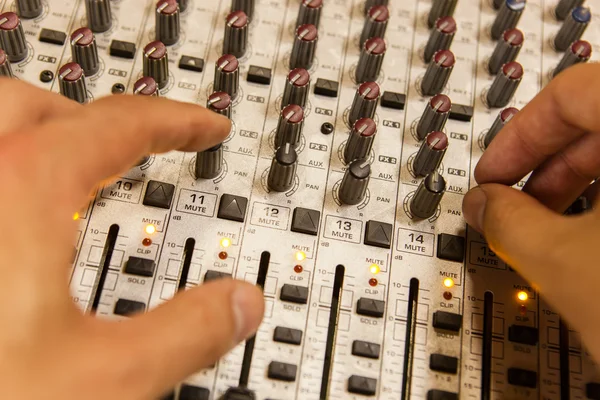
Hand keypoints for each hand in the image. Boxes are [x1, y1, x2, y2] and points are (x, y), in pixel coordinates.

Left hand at [0, 79, 263, 399]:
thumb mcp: (103, 382)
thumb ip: (187, 333)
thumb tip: (240, 304)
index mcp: (15, 194)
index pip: (118, 127)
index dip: (175, 123)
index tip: (203, 127)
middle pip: (32, 106)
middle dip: (91, 120)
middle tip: (131, 146)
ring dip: (30, 140)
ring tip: (64, 174)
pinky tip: (6, 238)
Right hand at [463, 64, 599, 360]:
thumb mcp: (568, 265)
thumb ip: (507, 221)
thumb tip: (482, 204)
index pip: (572, 93)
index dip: (518, 136)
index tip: (494, 173)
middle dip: (546, 166)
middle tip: (514, 204)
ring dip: (580, 187)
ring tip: (552, 229)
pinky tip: (597, 242)